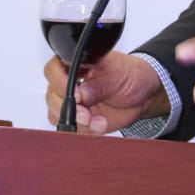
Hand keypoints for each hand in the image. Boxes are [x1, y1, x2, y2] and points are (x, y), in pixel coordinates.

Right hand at [44, 51, 168, 134]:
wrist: (143, 96)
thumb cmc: (130, 76)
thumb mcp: (118, 75)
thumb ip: (99, 84)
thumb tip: (81, 93)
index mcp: (76, 63)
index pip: (53, 70)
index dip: (60, 83)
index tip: (77, 95)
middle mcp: (69, 82)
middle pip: (52, 96)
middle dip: (69, 109)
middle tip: (87, 115)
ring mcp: (72, 101)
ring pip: (57, 115)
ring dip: (78, 123)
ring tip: (99, 121)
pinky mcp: (78, 119)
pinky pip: (70, 129)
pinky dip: (85, 131)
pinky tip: (100, 125)